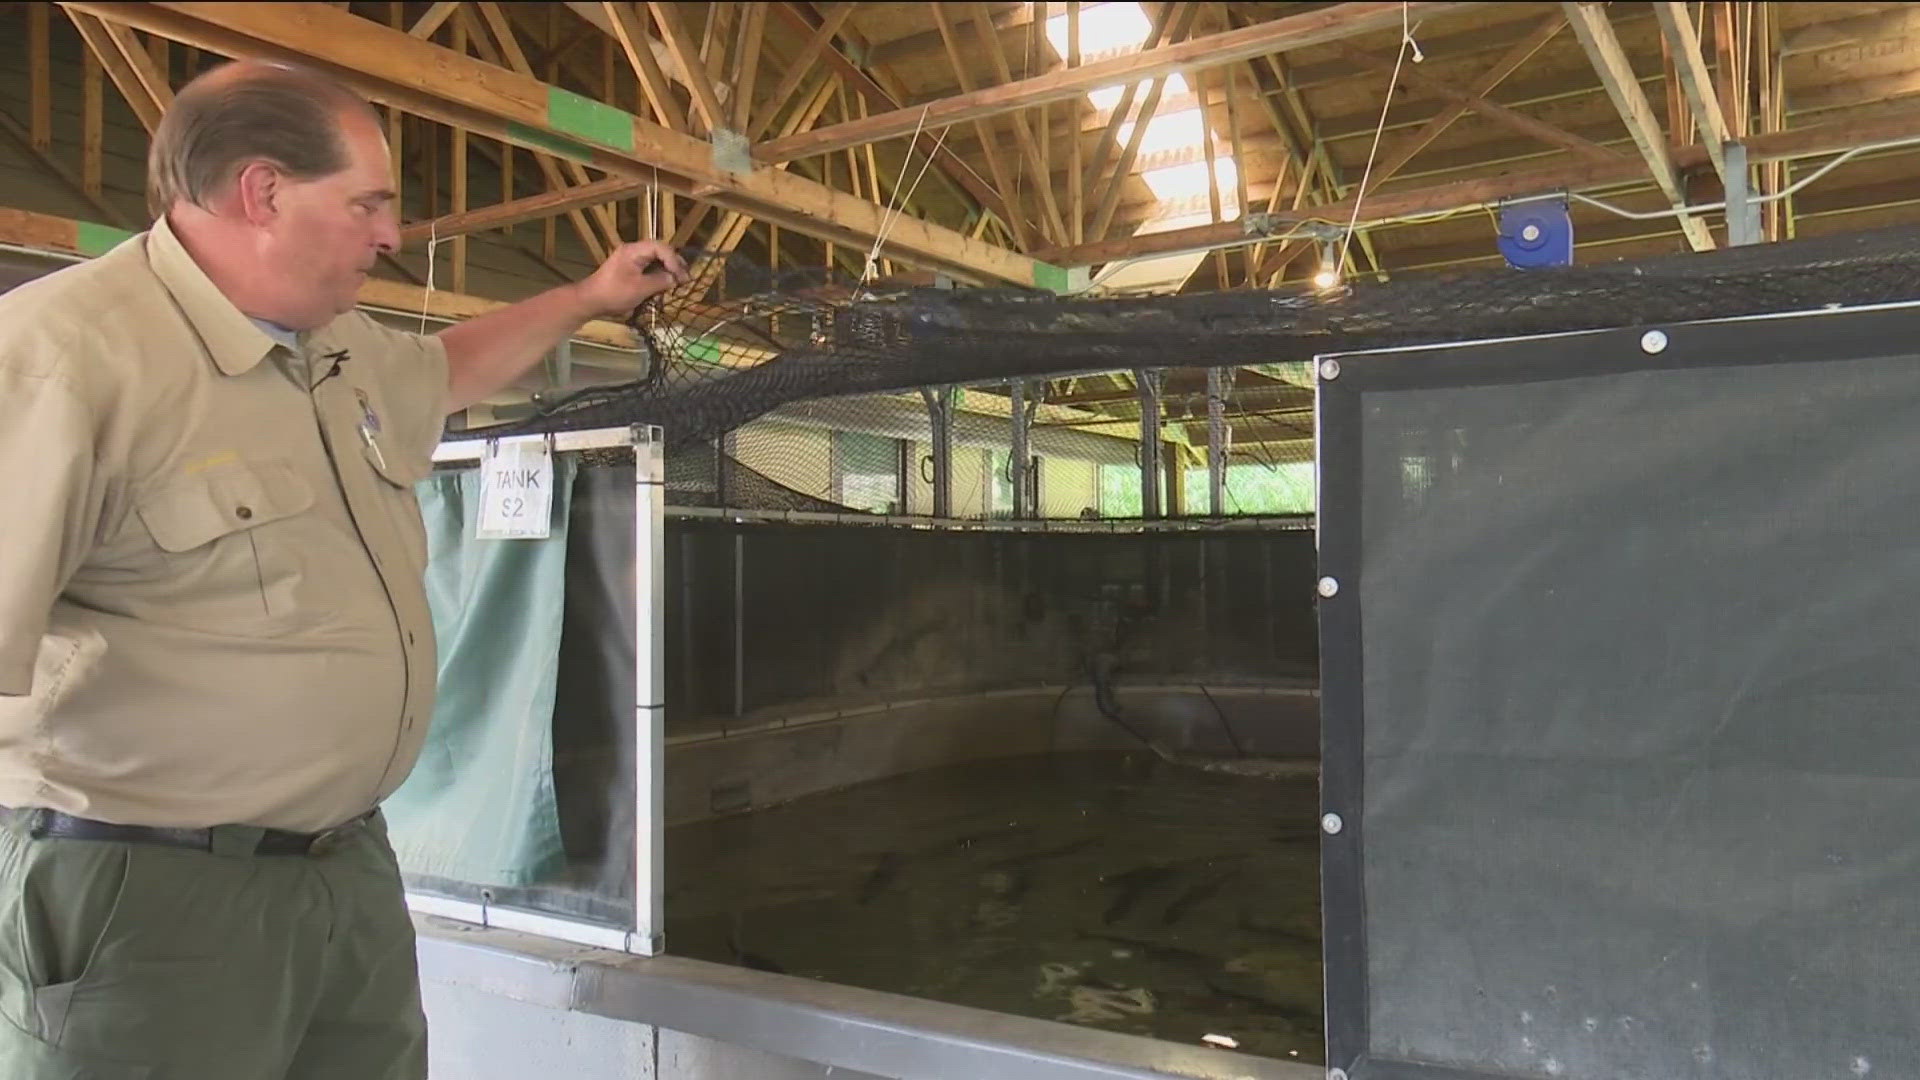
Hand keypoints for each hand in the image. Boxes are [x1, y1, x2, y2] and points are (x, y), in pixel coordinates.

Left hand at [575, 239, 690, 317]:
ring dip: (667, 269)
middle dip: (673, 264)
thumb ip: (660, 281)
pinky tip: (664, 284)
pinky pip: (648, 267)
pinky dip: (658, 274)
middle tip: (685, 278)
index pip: (661, 248)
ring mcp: (630, 259)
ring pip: (655, 259)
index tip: (681, 277)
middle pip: (659, 251)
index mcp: (634, 250)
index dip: (674, 261)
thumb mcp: (640, 288)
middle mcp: (633, 251)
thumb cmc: (614, 293)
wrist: (589, 301)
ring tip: (678, 281)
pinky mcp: (628, 269)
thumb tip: (674, 278)